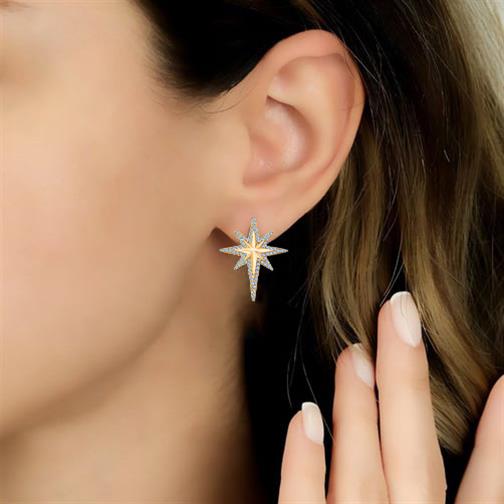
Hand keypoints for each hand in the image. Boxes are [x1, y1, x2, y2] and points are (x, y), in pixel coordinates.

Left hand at [278, 291, 503, 502]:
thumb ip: (447, 500)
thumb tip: (462, 454)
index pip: (485, 492)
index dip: (498, 439)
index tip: (503, 381)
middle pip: (414, 456)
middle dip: (408, 382)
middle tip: (399, 313)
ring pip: (362, 470)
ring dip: (358, 409)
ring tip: (354, 353)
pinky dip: (304, 464)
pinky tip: (303, 417)